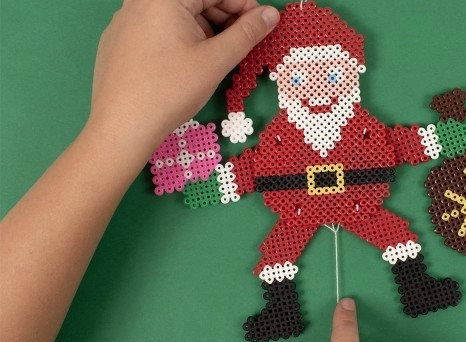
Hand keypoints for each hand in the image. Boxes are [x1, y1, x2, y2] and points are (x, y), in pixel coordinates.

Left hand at [88, 0, 278, 147]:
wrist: (121, 127)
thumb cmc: (169, 91)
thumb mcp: (215, 61)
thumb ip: (246, 33)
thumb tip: (270, 14)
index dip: (243, 5)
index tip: (261, 25)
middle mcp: (140, 1)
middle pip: (194, 1)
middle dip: (223, 18)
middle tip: (242, 43)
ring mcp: (125, 20)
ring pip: (176, 16)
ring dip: (203, 30)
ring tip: (217, 58)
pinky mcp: (118, 40)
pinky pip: (157, 30)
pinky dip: (179, 40)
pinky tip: (189, 65)